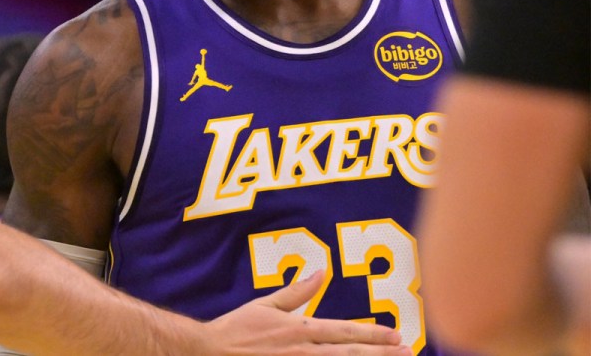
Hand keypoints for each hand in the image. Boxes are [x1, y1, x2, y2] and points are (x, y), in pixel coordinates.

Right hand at [202, 272, 409, 354]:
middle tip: (407, 352)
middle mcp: (303, 352)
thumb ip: (297, 291)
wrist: (210, 353)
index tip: (397, 335)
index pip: (345, 332)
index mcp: (299, 330)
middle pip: (351, 355)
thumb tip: (321, 271)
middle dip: (382, 354)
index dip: (373, 334)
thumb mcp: (266, 306)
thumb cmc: (237, 329)